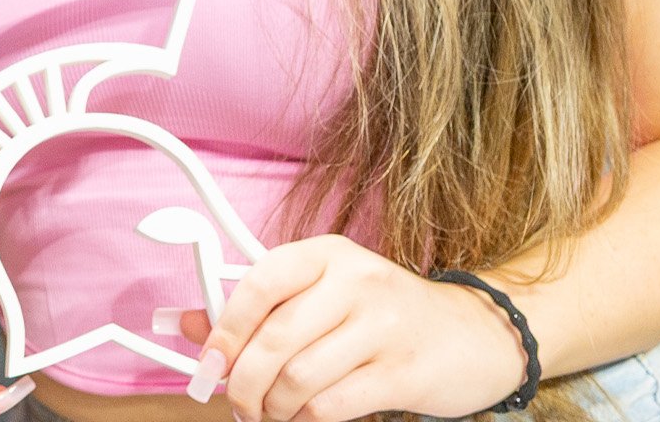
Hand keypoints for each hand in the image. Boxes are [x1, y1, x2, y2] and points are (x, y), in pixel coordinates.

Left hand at [177, 235, 528, 421]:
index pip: (258, 282)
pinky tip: (302, 417)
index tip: (207, 364)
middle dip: (242, 383)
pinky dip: (305, 419)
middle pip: (274, 340)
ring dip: (272, 407)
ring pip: (298, 378)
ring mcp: (384, 326)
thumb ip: (254, 309)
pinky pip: (331, 405)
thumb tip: (184, 325)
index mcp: (327, 254)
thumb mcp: (320, 295)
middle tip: (236, 402)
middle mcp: (356, 282)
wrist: (475, 334)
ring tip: (269, 412)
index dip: (223, 329)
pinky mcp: (404, 372)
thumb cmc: (381, 315)